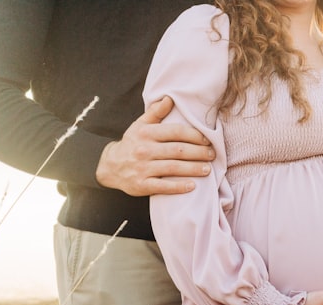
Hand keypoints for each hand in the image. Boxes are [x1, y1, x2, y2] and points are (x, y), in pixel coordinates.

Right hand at [95, 96, 214, 196]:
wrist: (109, 166)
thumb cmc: (132, 144)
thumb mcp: (140, 125)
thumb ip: (155, 113)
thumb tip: (170, 99)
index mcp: (147, 133)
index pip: (175, 132)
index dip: (194, 135)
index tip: (208, 140)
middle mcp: (144, 149)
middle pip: (177, 150)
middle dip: (198, 152)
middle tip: (212, 155)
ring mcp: (142, 168)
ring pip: (173, 168)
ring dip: (193, 169)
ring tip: (207, 169)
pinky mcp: (141, 185)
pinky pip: (163, 186)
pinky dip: (178, 187)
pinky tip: (192, 186)